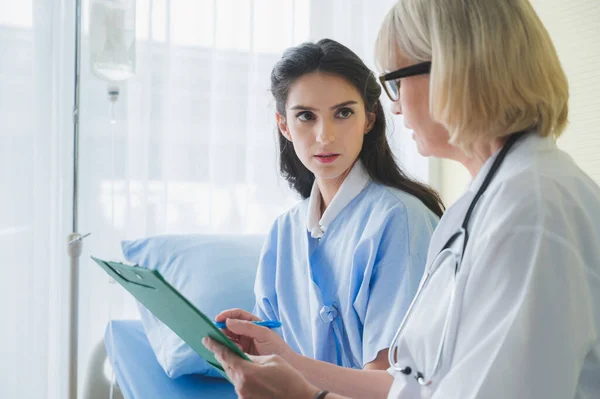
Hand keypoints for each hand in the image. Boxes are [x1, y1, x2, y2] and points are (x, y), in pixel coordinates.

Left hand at [203, 337, 319, 398]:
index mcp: (246, 371)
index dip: (215, 345)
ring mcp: (243, 395)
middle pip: (227, 367)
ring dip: (233, 367)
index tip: (206, 338)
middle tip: (218, 345)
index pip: (225, 355)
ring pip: (233, 377)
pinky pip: (240, 385)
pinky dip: (241, 377)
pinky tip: (247, 372)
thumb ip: (252, 357)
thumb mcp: (271, 359)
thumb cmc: (289, 378)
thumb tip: (243, 357)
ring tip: (235, 357)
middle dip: (223, 355)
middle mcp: (241, 385)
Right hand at [216, 308, 291, 359]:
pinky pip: (229, 350)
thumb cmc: (278, 348)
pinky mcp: (241, 355)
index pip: (237, 315)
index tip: (218, 319)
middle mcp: (246, 332)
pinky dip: (225, 350)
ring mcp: (243, 344)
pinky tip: (222, 352)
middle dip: (221, 328)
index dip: (227, 315)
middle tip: (213, 333)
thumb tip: (228, 322)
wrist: (286, 366)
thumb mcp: (264, 334)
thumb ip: (247, 327)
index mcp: (253, 324)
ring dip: (222, 340)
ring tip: (218, 343)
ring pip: (228, 339)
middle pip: (229, 327)